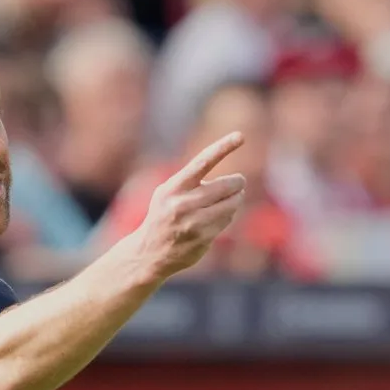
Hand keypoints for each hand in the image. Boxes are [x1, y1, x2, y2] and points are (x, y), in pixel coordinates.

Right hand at [129, 132, 246, 279]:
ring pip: (231, 204)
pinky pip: (227, 220)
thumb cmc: (163, 215)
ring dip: (235, 199)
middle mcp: (183, 204)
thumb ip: (192, 182)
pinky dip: (228, 215)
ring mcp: (194, 223)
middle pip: (226, 185)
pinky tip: (219, 217)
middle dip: (237, 182)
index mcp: (173, 188)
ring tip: (229, 200)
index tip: (240, 136)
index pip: (202, 162)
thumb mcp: (168, 193)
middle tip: (239, 182)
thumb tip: (232, 181)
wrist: (149, 253)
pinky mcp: (203, 238)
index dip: (223, 147)